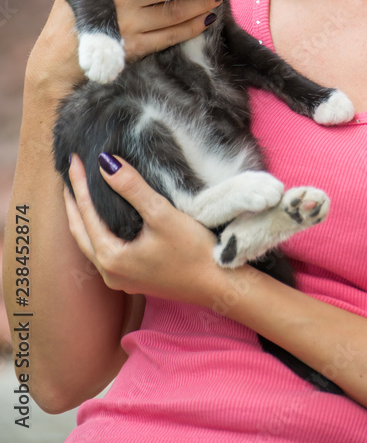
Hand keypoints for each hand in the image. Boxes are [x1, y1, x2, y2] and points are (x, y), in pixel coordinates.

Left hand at [64, 153, 227, 303]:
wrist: (218, 284)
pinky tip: (106, 220)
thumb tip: (106, 163)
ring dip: (83, 217)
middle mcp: (109, 273)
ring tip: (81, 193)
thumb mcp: (161, 214)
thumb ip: (132, 188)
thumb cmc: (193, 251)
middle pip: (80, 231)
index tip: (74, 159)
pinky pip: (105, 251)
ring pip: (91, 243)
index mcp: (111, 258)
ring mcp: (120, 279)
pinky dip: (98, 230)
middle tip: (70, 173)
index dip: (79, 184)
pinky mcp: (134, 278)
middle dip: (74, 201)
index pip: (86, 213)